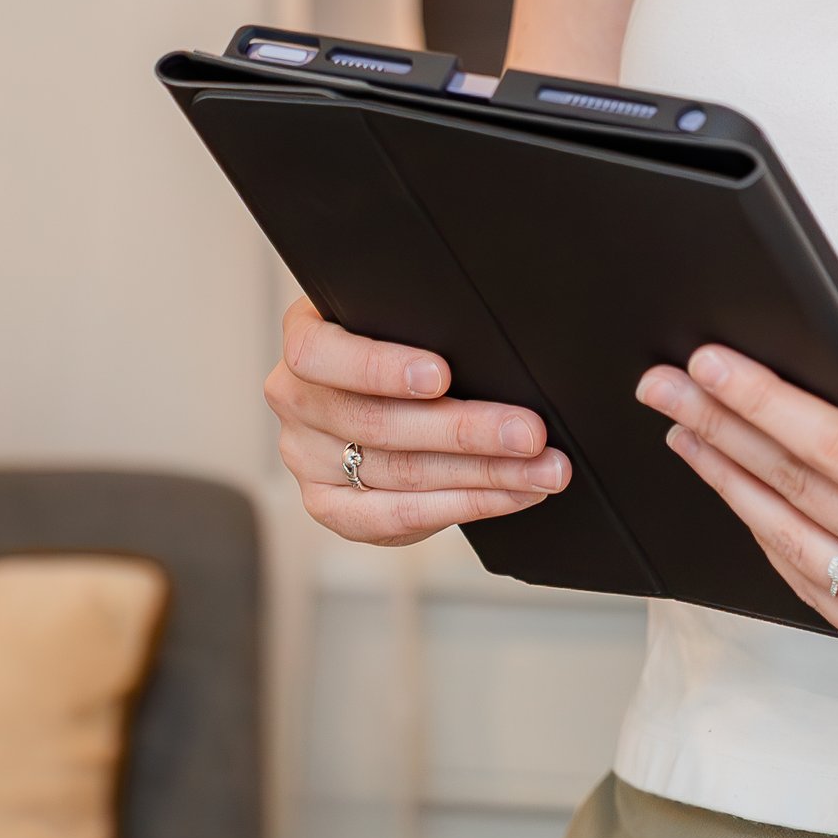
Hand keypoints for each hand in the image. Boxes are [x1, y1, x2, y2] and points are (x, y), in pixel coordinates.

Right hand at [265, 296, 571, 547]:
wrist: (384, 387)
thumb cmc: (408, 342)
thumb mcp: (404, 320)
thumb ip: (428, 325)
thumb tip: (500, 345)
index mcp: (306, 337)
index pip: (320, 353)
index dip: (379, 368)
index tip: (442, 375)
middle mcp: (295, 397)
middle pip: (377, 423)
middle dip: (467, 430)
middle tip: (530, 432)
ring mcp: (306, 456)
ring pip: (400, 473)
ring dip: (484, 473)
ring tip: (542, 468)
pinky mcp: (328, 505)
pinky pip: (397, 517)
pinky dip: (466, 505)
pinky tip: (512, 494)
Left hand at [635, 346, 837, 672]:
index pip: (828, 447)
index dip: (760, 402)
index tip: (709, 366)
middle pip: (794, 492)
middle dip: (720, 432)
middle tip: (665, 389)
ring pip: (795, 547)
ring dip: (731, 488)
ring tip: (685, 437)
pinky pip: (821, 596)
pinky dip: (775, 547)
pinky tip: (748, 508)